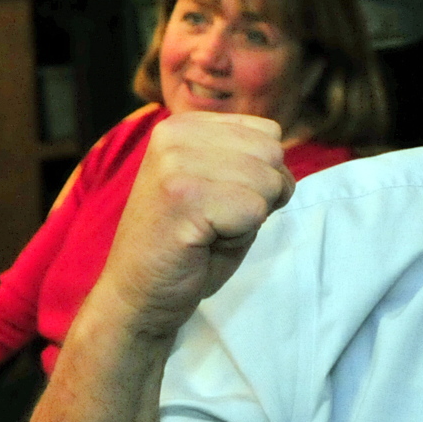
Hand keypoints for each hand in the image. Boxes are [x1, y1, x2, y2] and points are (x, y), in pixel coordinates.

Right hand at [99, 112, 294, 339]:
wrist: (138, 295)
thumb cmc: (188, 248)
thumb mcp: (222, 189)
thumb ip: (251, 165)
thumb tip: (285, 167)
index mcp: (185, 126)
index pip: (269, 133)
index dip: (263, 176)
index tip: (221, 201)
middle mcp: (176, 134)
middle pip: (273, 154)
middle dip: (261, 196)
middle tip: (217, 221)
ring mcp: (176, 163)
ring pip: (268, 182)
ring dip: (250, 218)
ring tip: (209, 231)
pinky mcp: (183, 196)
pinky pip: (254, 210)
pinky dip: (240, 235)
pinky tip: (204, 242)